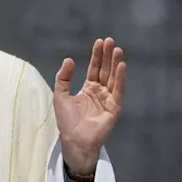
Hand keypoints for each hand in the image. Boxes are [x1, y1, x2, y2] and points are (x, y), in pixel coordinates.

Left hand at [53, 38, 125, 175]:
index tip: (99, 42)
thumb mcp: (60, 95)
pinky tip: (121, 66)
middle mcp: (100, 92)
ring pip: (113, 78)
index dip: (97, 55)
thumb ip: (63, 78)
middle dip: (108, 56)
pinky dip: (121, 79)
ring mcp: (109, 99)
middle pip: (106, 70)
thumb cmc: (67, 121)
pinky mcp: (115, 108)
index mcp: (89, 89)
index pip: (95, 68)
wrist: (73, 140)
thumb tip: (69, 59)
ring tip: (117, 50)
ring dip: (116, 64)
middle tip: (110, 41)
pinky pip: (118, 91)